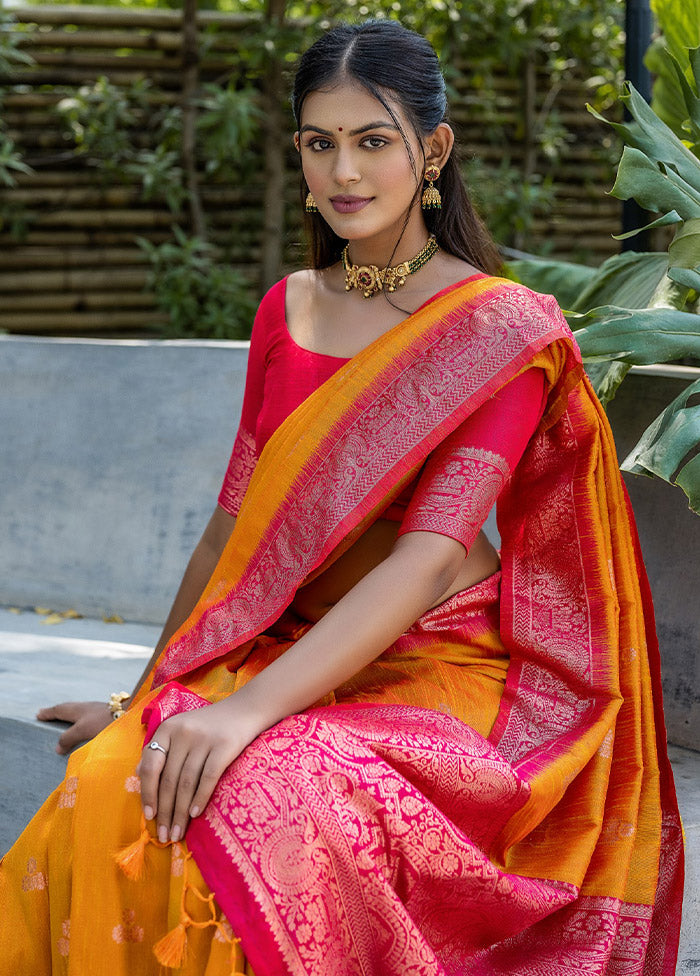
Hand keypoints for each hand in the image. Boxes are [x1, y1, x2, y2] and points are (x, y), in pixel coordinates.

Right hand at [36, 700, 114, 753]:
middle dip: (57, 711)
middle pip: (68, 708)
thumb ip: (68, 738)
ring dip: (69, 715)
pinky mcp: (106, 715)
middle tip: (47, 714)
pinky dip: (80, 719)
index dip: (48, 713)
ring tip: (64, 720)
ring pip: (78, 711)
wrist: (130, 716)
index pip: (59, 710)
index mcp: (78, 709)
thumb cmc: (104, 722)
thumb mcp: (82, 730)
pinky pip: (87, 716)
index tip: (39, 714)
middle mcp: (86, 707)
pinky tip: (85, 724)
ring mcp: (97, 709)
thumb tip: (57, 748)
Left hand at [136, 698, 258, 844]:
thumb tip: (138, 773)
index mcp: (168, 729)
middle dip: (165, 812)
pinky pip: (208, 778)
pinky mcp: (224, 745)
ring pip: (186, 783)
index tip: (149, 817)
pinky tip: (196, 814)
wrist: (244, 710)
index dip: (148, 794)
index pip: (151, 766)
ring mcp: (204, 739)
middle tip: (165, 836)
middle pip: (169, 779)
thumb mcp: (180, 730)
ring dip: (181, 812)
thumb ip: (161, 748)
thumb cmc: (209, 725)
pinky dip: (200, 798)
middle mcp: (183, 732)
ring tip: (179, 832)